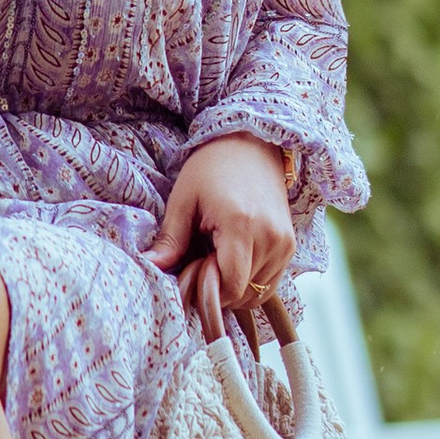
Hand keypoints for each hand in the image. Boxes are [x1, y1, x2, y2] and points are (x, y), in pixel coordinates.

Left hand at [147, 136, 295, 344]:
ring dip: (234, 288)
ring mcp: (285, 244)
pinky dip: (249, 282)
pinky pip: (269, 283)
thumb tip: (149, 267)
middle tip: (199, 264)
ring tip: (215, 259)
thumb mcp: (184, 200)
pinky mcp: (290, 246)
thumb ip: (170, 239)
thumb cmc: (212, 168)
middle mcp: (271, 238)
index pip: (232, 287)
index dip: (208, 291)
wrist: (251, 144)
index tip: (190, 274)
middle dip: (218, 290)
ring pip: (258, 292)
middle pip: (244, 293)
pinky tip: (232, 260)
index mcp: (242, 226)